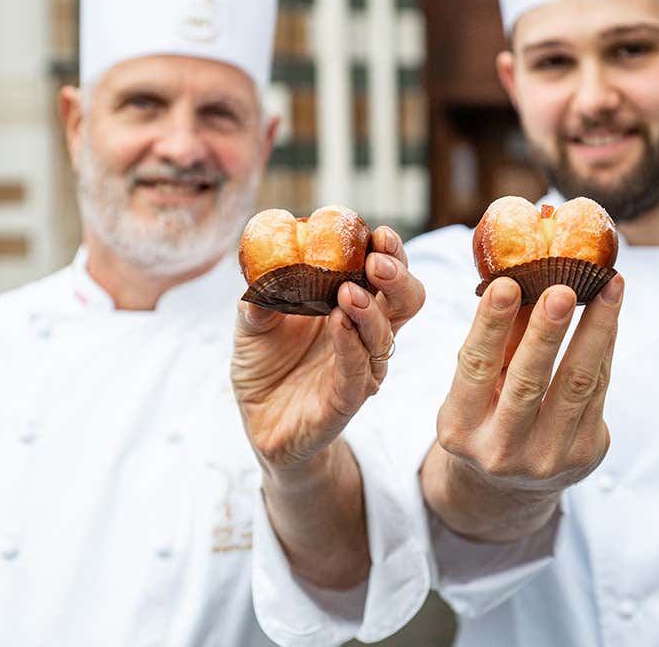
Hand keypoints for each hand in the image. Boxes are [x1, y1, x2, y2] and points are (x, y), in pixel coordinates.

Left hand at [231, 226, 425, 474]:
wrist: (261, 425)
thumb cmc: (267, 367)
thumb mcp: (253, 323)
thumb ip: (259, 294)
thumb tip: (263, 263)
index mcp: (353, 307)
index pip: (386, 275)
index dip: (390, 252)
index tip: (378, 233)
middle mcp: (366, 336)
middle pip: (405, 301)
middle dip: (398, 277)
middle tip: (377, 260)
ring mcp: (360, 370)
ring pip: (384, 338)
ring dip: (370, 311)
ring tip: (349, 291)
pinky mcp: (344, 401)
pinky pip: (356, 373)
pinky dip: (350, 345)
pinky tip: (339, 322)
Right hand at [422, 274, 623, 541]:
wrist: (508, 487)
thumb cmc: (486, 417)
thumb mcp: (473, 389)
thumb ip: (495, 345)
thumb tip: (524, 280)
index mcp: (460, 429)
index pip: (475, 368)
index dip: (491, 326)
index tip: (506, 285)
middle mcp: (501, 450)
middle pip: (528, 383)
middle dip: (548, 332)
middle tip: (563, 288)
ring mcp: (548, 458)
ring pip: (577, 384)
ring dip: (595, 329)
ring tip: (607, 287)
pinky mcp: (586, 454)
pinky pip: (598, 390)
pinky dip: (604, 346)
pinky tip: (609, 312)